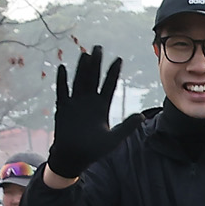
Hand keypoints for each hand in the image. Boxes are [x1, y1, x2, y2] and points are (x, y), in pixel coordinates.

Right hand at [46, 45, 123, 180]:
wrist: (74, 158)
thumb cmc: (93, 150)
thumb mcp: (113, 139)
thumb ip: (127, 126)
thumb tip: (142, 116)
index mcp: (101, 106)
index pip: (108, 85)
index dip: (113, 73)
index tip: (119, 59)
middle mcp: (88, 101)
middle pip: (93, 78)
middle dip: (97, 63)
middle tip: (100, 47)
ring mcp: (75, 103)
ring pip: (79, 80)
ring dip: (82, 68)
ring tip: (86, 54)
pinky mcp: (62, 107)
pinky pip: (62, 91)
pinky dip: (62, 80)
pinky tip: (63, 68)